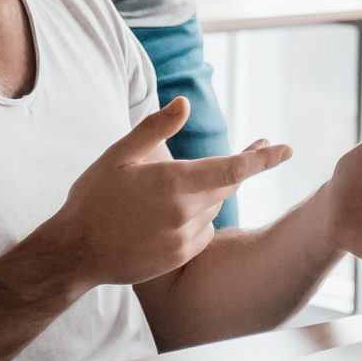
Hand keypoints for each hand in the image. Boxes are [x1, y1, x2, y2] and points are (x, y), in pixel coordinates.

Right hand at [34, 97, 291, 286]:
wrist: (75, 252)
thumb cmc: (94, 197)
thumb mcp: (119, 155)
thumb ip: (155, 129)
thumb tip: (185, 104)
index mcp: (172, 182)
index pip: (231, 169)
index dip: (262, 159)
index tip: (285, 149)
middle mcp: (184, 213)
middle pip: (228, 187)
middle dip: (244, 167)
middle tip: (259, 147)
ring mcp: (183, 239)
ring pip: (213, 208)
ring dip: (208, 193)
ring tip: (172, 189)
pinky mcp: (179, 257)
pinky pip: (202, 231)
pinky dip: (196, 218)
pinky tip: (168, 215)